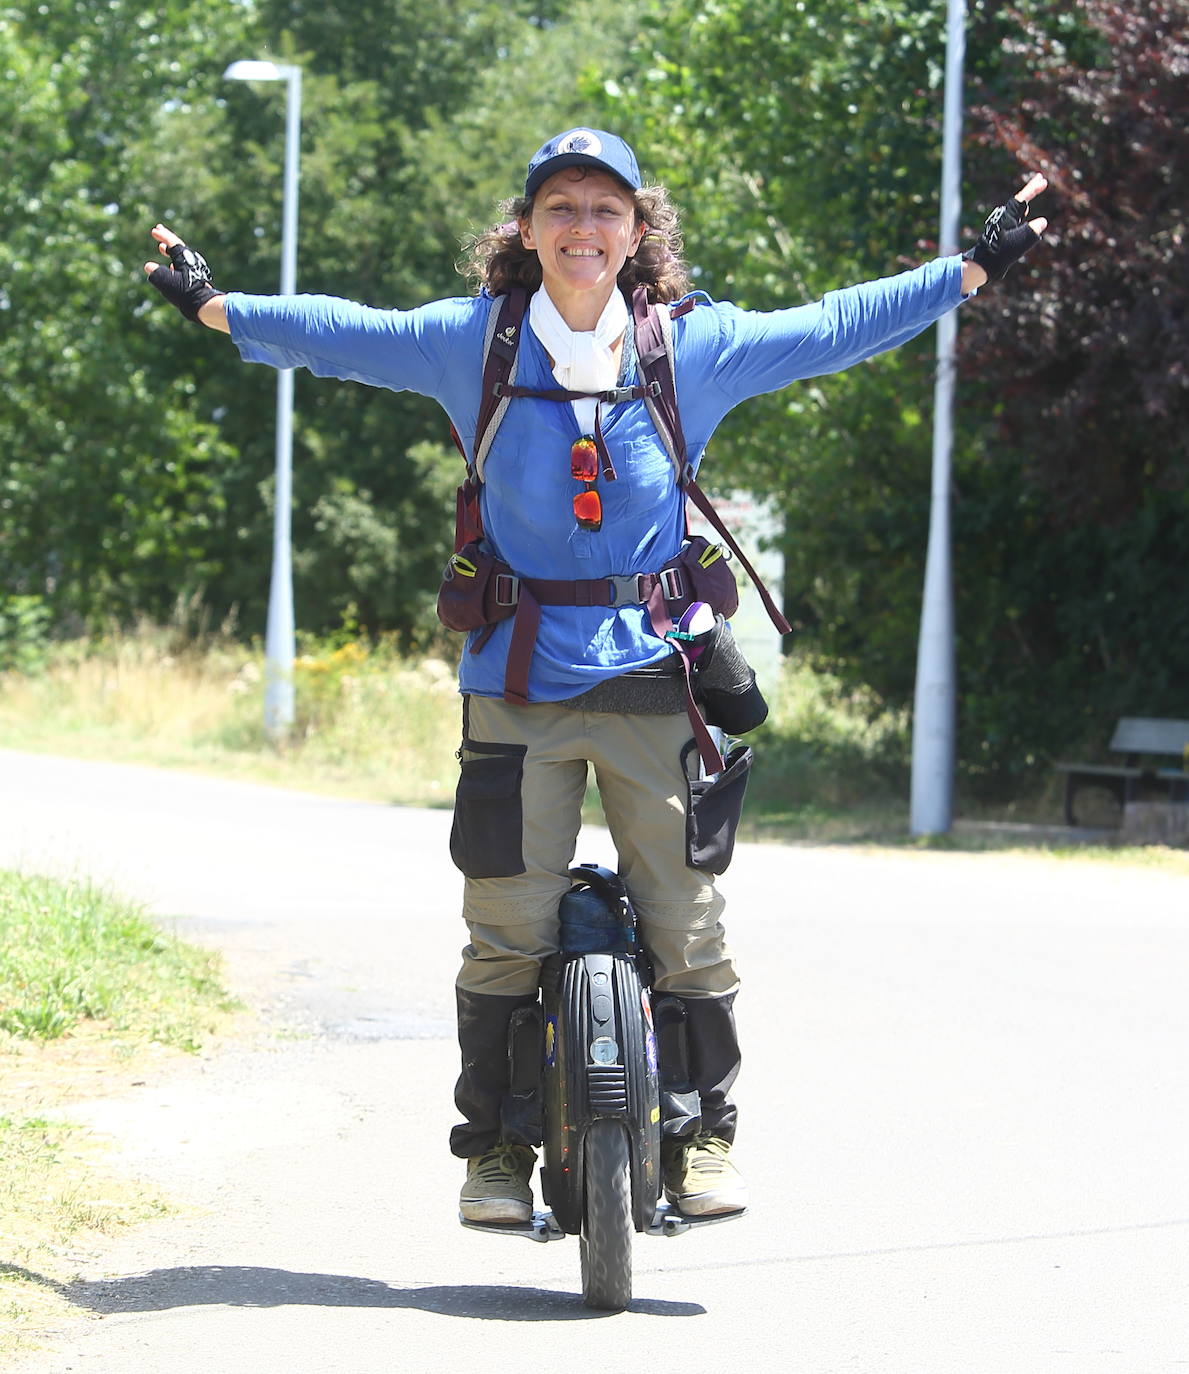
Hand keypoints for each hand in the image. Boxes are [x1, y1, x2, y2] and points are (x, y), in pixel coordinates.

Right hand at [143, 224, 224, 325]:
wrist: (206, 306)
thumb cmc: (186, 293)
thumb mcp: (167, 282)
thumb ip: (156, 273)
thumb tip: (148, 267)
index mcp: (185, 258)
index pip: (172, 242)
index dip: (163, 236)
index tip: (154, 231)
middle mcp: (192, 262)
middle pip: (178, 247)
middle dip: (167, 239)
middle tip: (158, 230)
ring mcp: (196, 271)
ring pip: (181, 257)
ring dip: (170, 251)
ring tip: (162, 248)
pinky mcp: (197, 280)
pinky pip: (184, 267)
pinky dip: (175, 263)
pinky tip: (172, 268)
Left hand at [962, 173, 1048, 290]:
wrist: (983, 265)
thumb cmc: (1000, 253)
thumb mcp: (1020, 241)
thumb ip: (1033, 231)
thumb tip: (1042, 222)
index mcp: (1008, 217)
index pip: (1022, 199)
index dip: (1033, 189)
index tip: (1042, 180)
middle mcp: (1005, 218)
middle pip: (1020, 200)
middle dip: (1031, 189)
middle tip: (1040, 179)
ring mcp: (1003, 226)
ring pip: (1017, 209)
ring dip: (1027, 200)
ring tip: (1034, 190)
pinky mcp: (1002, 234)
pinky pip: (1015, 219)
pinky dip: (1022, 213)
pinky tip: (1025, 214)